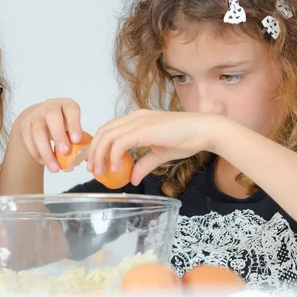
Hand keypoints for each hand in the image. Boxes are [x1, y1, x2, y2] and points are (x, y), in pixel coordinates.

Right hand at [14, 98, 83, 172]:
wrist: (38, 117)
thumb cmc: (61, 123)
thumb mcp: (72, 125)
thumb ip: (79, 138)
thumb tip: (88, 158)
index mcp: (66, 105)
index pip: (71, 110)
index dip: (74, 124)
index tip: (77, 140)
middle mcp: (50, 107)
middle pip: (52, 117)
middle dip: (59, 135)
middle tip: (65, 152)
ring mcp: (35, 115)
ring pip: (38, 131)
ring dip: (46, 151)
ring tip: (55, 168)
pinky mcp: (25, 125)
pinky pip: (28, 139)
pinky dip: (36, 153)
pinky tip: (44, 162)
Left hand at [87, 109, 216, 184]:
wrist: (205, 131)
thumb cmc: (187, 139)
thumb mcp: (160, 155)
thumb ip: (144, 165)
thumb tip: (132, 179)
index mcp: (137, 120)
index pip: (110, 129)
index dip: (99, 145)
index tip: (96, 162)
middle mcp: (135, 117)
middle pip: (103, 131)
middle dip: (93, 151)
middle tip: (92, 169)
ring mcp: (138, 122)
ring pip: (107, 136)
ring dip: (99, 154)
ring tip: (99, 171)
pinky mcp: (144, 130)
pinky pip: (119, 143)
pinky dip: (113, 156)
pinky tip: (114, 168)